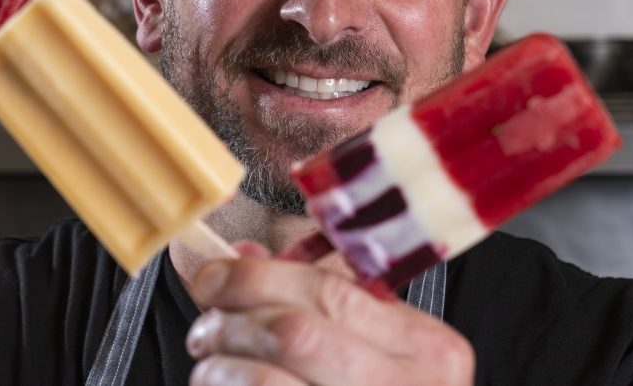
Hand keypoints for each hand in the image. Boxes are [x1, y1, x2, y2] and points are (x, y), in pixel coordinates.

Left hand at [186, 245, 473, 384]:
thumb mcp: (376, 350)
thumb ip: (317, 301)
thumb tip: (244, 259)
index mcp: (425, 348)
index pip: (326, 289)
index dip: (253, 277)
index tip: (213, 277)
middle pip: (291, 332)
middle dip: (230, 322)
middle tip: (208, 330)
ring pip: (263, 380)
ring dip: (218, 371)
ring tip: (212, 372)